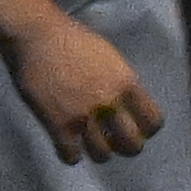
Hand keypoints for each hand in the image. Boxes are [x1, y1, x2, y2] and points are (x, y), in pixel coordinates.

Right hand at [10, 11, 161, 163]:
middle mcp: (110, 102)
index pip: (153, 120)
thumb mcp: (110, 57)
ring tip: (90, 144)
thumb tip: (126, 103)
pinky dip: (70, 155)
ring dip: (98, 152)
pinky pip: (71, 155)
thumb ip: (120, 83)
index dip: (147, 130)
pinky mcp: (58, 123)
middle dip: (126, 147)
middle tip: (115, 142)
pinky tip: (67, 146)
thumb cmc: (73, 39)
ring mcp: (84, 115)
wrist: (37, 35)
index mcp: (127, 83)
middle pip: (132, 145)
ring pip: (102, 155)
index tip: (138, 128)